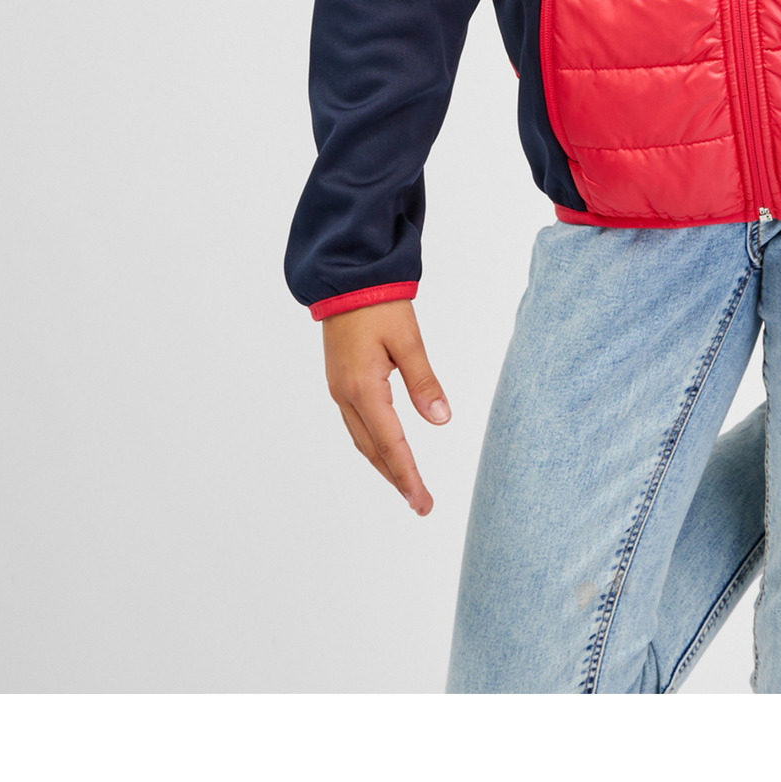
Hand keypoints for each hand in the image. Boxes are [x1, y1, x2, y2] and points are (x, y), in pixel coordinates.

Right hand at [321, 300, 450, 514]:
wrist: (346, 279)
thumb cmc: (380, 305)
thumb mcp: (408, 340)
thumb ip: (424, 381)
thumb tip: (441, 419)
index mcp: (364, 388)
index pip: (391, 444)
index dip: (408, 475)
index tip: (422, 501)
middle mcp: (346, 395)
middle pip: (373, 450)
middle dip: (397, 478)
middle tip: (420, 502)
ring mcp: (339, 390)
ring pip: (362, 440)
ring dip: (384, 464)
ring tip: (406, 484)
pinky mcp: (340, 382)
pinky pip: (357, 424)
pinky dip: (373, 444)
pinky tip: (386, 449)